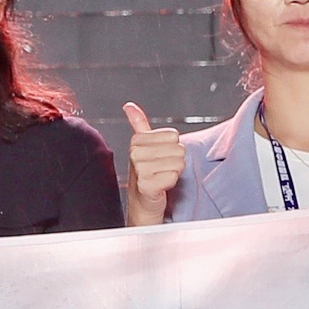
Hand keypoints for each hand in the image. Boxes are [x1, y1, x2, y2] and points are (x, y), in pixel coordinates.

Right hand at [122, 103, 185, 218]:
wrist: (142, 202)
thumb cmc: (147, 174)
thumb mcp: (143, 146)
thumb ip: (138, 124)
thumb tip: (129, 105)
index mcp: (136, 141)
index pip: (174, 136)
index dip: (171, 148)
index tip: (159, 158)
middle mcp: (135, 153)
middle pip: (179, 149)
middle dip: (174, 161)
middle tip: (161, 170)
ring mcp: (140, 169)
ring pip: (178, 163)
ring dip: (173, 173)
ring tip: (161, 177)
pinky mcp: (146, 185)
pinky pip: (174, 177)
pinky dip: (171, 183)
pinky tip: (161, 186)